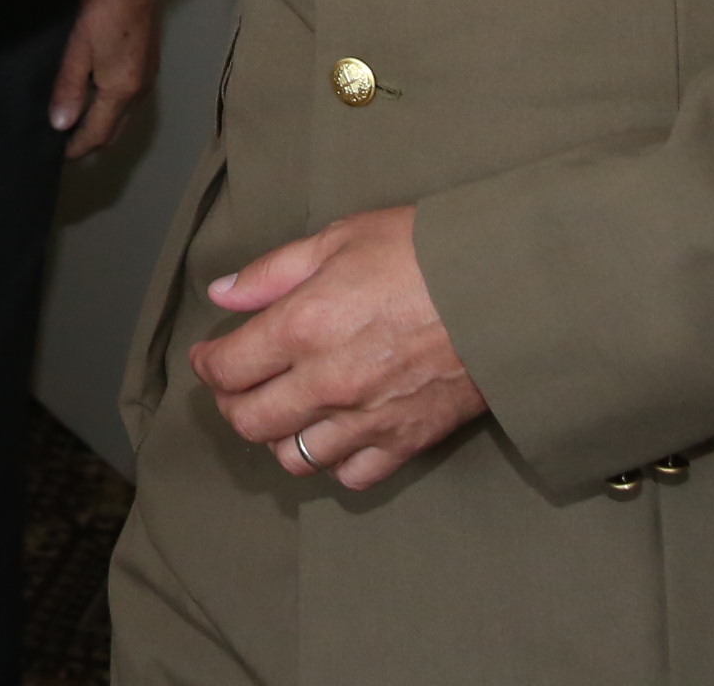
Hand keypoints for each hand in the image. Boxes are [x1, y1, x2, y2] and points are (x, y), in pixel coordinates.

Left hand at [50, 0, 158, 158]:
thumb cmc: (101, 10)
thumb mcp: (77, 49)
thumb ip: (69, 88)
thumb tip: (61, 126)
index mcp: (122, 90)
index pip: (98, 134)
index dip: (77, 148)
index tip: (57, 157)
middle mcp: (140, 90)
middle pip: (115, 130)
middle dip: (91, 141)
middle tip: (63, 143)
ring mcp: (147, 76)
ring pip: (123, 115)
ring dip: (101, 124)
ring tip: (73, 121)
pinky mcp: (148, 63)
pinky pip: (128, 99)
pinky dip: (110, 107)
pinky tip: (92, 96)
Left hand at [189, 205, 486, 489]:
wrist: (506, 290)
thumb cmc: (423, 253)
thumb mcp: (340, 239)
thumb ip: (273, 272)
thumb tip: (222, 294)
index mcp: (303, 326)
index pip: (227, 368)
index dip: (207, 365)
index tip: (209, 355)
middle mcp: (327, 383)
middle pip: (250, 421)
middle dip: (231, 403)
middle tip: (236, 385)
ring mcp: (366, 420)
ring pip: (293, 457)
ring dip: (278, 436)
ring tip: (284, 409)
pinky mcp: (405, 442)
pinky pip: (350, 475)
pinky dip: (333, 461)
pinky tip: (334, 433)